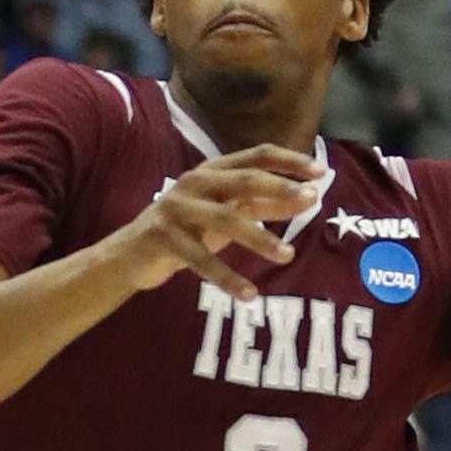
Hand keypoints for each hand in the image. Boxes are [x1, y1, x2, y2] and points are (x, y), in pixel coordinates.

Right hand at [109, 145, 325, 301]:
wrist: (131, 254)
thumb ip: (263, 205)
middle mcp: (195, 182)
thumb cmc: (188, 229)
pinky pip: (201, 260)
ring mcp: (178, 208)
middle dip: (280, 189)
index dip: (289, 162)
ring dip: (259, 238)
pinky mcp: (165, 238)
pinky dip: (227, 278)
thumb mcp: (227, 213)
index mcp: (214, 170)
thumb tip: (309, 199)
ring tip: (287, 256)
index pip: (257, 155)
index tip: (320, 172)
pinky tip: (249, 294)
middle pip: (244, 180)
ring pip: (226, 220)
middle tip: (311, 200)